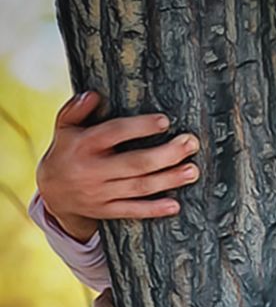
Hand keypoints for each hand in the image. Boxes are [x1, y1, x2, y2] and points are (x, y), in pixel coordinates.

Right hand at [36, 91, 201, 241]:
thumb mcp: (65, 127)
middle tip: (191, 144)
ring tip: (192, 171)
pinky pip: (132, 210)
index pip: (114, 133)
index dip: (140, 127)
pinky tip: (175, 204)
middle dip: (166, 154)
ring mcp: (100, 193)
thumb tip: (94, 95)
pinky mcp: (106, 211)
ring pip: (139, 187)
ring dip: (168, 180)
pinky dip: (154, 209)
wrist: (52, 192)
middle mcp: (92, 170)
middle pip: (135, 163)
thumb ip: (77, 109)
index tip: (165, 121)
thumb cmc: (66, 151)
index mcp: (83, 144)